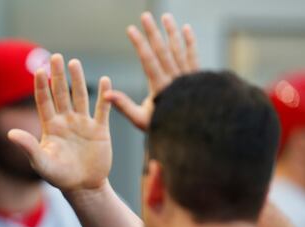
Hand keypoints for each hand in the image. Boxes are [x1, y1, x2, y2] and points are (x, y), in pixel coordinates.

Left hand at [8, 54, 112, 193]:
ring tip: (74, 63)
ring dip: (78, 80)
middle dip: (58, 75)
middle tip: (55, 57)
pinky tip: (106, 81)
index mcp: (51, 127)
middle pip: (61, 93)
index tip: (38, 70)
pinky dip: (105, 97)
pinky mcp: (100, 130)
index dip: (41, 86)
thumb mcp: (41, 163)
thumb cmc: (59, 177)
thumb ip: (28, 147)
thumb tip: (10, 133)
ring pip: (80, 97)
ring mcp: (83, 124)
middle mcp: (66, 121)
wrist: (83, 188)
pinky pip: (103, 110)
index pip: (44, 101)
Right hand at [105, 12, 197, 130]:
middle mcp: (175, 79)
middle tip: (145, 16)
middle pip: (163, 50)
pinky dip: (190, 43)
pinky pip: (193, 56)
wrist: (195, 132)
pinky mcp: (197, 77)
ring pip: (179, 50)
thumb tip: (107, 94)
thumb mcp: (141, 120)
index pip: (148, 60)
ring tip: (165, 16)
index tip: (130, 29)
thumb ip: (124, 106)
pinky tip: (186, 30)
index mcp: (160, 88)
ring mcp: (188, 76)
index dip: (139, 44)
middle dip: (153, 32)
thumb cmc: (166, 127)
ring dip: (172, 32)